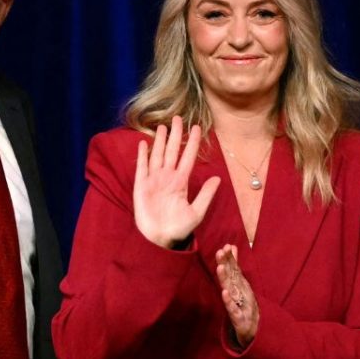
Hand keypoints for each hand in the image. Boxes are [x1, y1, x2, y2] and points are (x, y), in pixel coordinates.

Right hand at [133, 116, 220, 248]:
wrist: (160, 240)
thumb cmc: (178, 228)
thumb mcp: (196, 212)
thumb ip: (205, 195)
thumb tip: (218, 178)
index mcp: (181, 182)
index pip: (188, 157)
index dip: (192, 143)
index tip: (197, 128)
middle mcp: (168, 177)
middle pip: (172, 151)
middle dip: (175, 135)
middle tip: (178, 118)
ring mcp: (154, 180)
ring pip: (158, 155)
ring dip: (160, 141)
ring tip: (162, 126)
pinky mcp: (141, 186)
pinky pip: (142, 167)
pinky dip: (142, 155)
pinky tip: (143, 143)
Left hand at [215, 244, 258, 347]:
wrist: (254, 328)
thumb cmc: (244, 303)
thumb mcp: (240, 284)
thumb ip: (235, 265)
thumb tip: (232, 246)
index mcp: (240, 285)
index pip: (234, 269)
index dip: (229, 258)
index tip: (225, 246)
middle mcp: (241, 292)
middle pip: (232, 276)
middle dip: (227, 263)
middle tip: (221, 251)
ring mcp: (240, 304)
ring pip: (232, 290)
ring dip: (226, 279)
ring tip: (220, 267)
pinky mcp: (238, 317)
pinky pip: (233, 308)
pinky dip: (229, 301)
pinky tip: (225, 293)